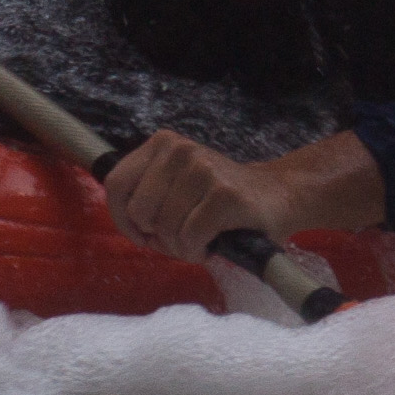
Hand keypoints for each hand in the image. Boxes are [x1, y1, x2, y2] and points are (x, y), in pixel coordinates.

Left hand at [101, 127, 385, 258]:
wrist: (278, 196)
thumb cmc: (218, 199)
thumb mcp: (176, 184)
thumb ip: (146, 194)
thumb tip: (128, 222)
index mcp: (162, 144)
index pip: (116, 183)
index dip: (123, 218)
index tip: (143, 233)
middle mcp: (180, 150)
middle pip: (139, 210)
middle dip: (156, 235)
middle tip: (180, 237)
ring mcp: (204, 169)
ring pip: (166, 228)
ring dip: (181, 246)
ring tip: (200, 239)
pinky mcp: (225, 195)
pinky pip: (191, 238)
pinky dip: (198, 250)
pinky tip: (213, 243)